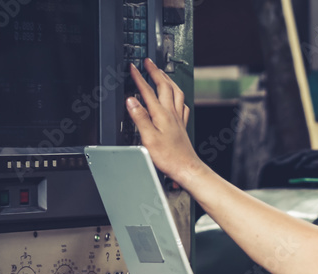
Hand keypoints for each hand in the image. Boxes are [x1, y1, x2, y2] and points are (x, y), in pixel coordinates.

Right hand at [126, 59, 206, 186]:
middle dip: (155, 71)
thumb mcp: (148, 138)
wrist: (186, 168)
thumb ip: (140, 117)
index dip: (139, 77)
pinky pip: (182, 104)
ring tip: (161, 72)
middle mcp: (172, 113)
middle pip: (165, 86)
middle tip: (149, 62)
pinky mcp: (182, 125)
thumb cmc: (168, 157)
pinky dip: (177, 95)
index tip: (133, 67)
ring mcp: (179, 118)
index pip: (147, 91)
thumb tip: (131, 100)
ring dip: (168, 80)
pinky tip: (176, 96)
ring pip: (176, 92)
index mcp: (161, 114)